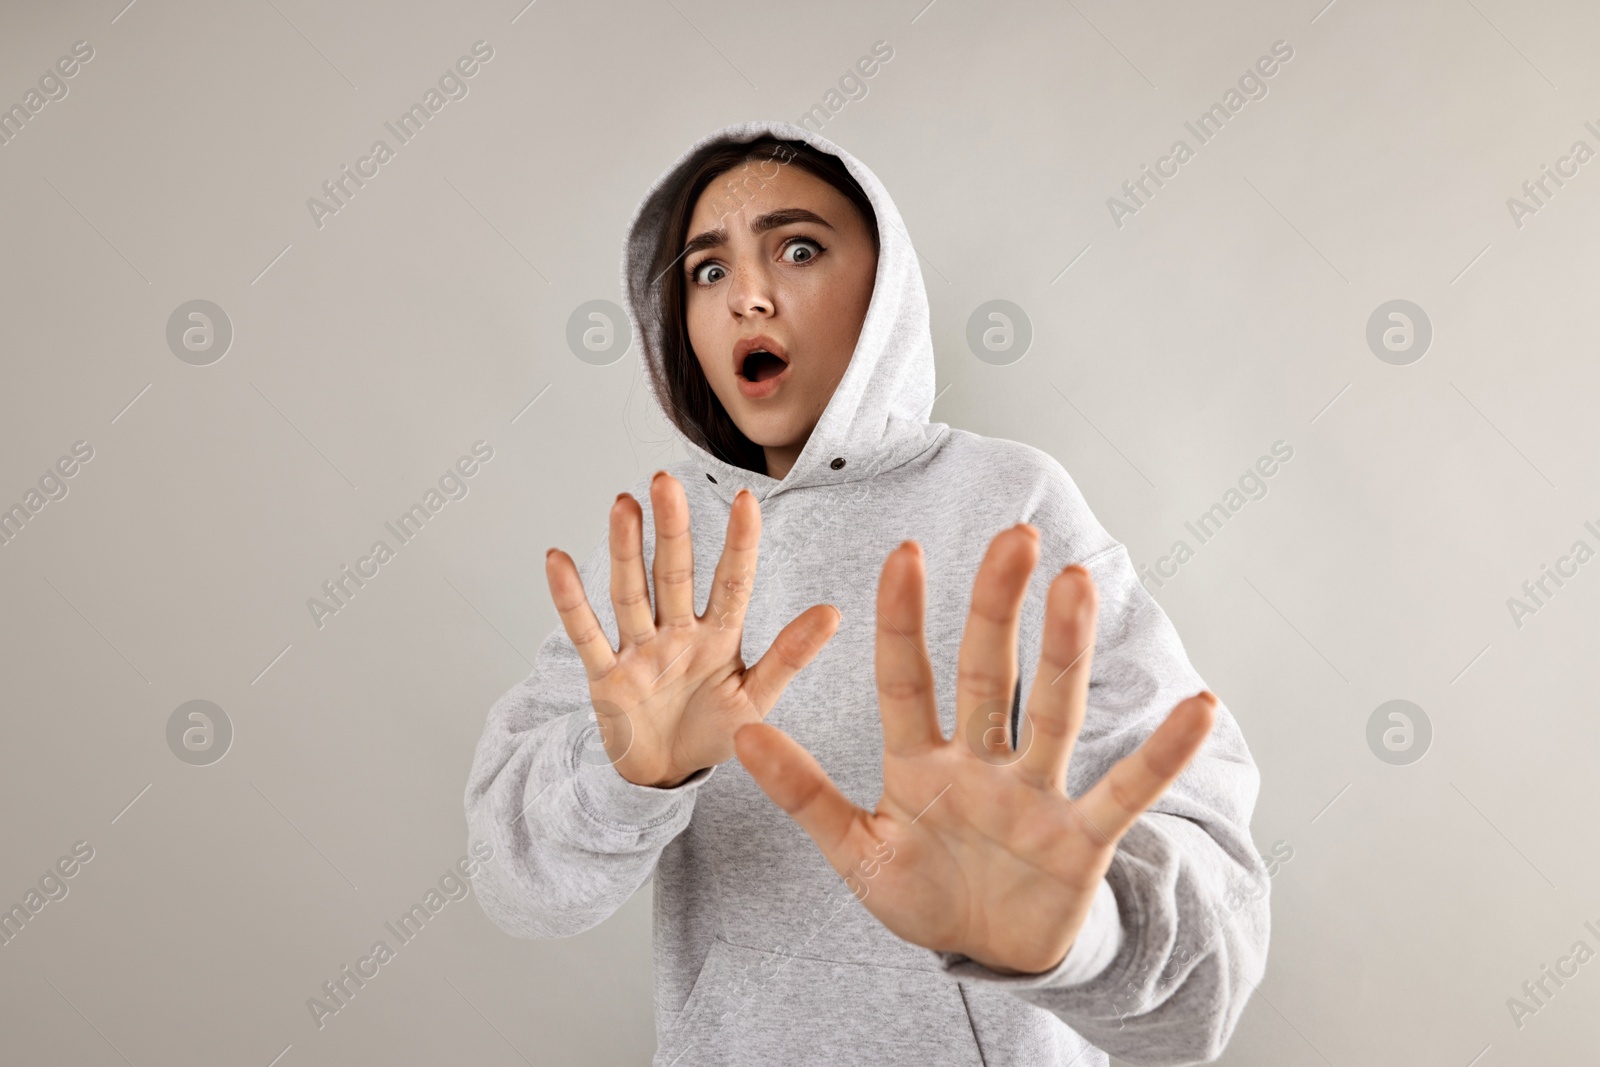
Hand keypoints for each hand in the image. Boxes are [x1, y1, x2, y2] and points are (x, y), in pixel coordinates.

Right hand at [546, 471, 839, 788]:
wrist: (666, 774)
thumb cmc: (713, 732)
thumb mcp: (757, 698)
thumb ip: (789, 656)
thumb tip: (834, 612)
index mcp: (720, 637)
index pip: (732, 582)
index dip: (739, 544)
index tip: (746, 500)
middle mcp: (678, 633)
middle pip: (674, 574)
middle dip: (671, 529)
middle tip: (666, 481)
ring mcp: (640, 650)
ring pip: (631, 593)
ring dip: (625, 551)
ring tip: (622, 506)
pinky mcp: (606, 676)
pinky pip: (587, 634)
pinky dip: (570, 600)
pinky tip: (558, 561)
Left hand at [734, 524, 1215, 974]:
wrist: (987, 954)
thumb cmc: (923, 893)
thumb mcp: (854, 849)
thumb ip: (803, 792)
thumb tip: (740, 733)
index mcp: (920, 763)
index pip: (908, 679)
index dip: (904, 620)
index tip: (902, 552)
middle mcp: (981, 763)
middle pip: (990, 674)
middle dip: (997, 609)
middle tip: (1012, 538)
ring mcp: (1035, 795)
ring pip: (1054, 713)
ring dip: (1066, 651)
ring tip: (1078, 584)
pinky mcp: (1082, 839)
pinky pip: (1125, 791)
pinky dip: (1160, 755)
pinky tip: (1197, 708)